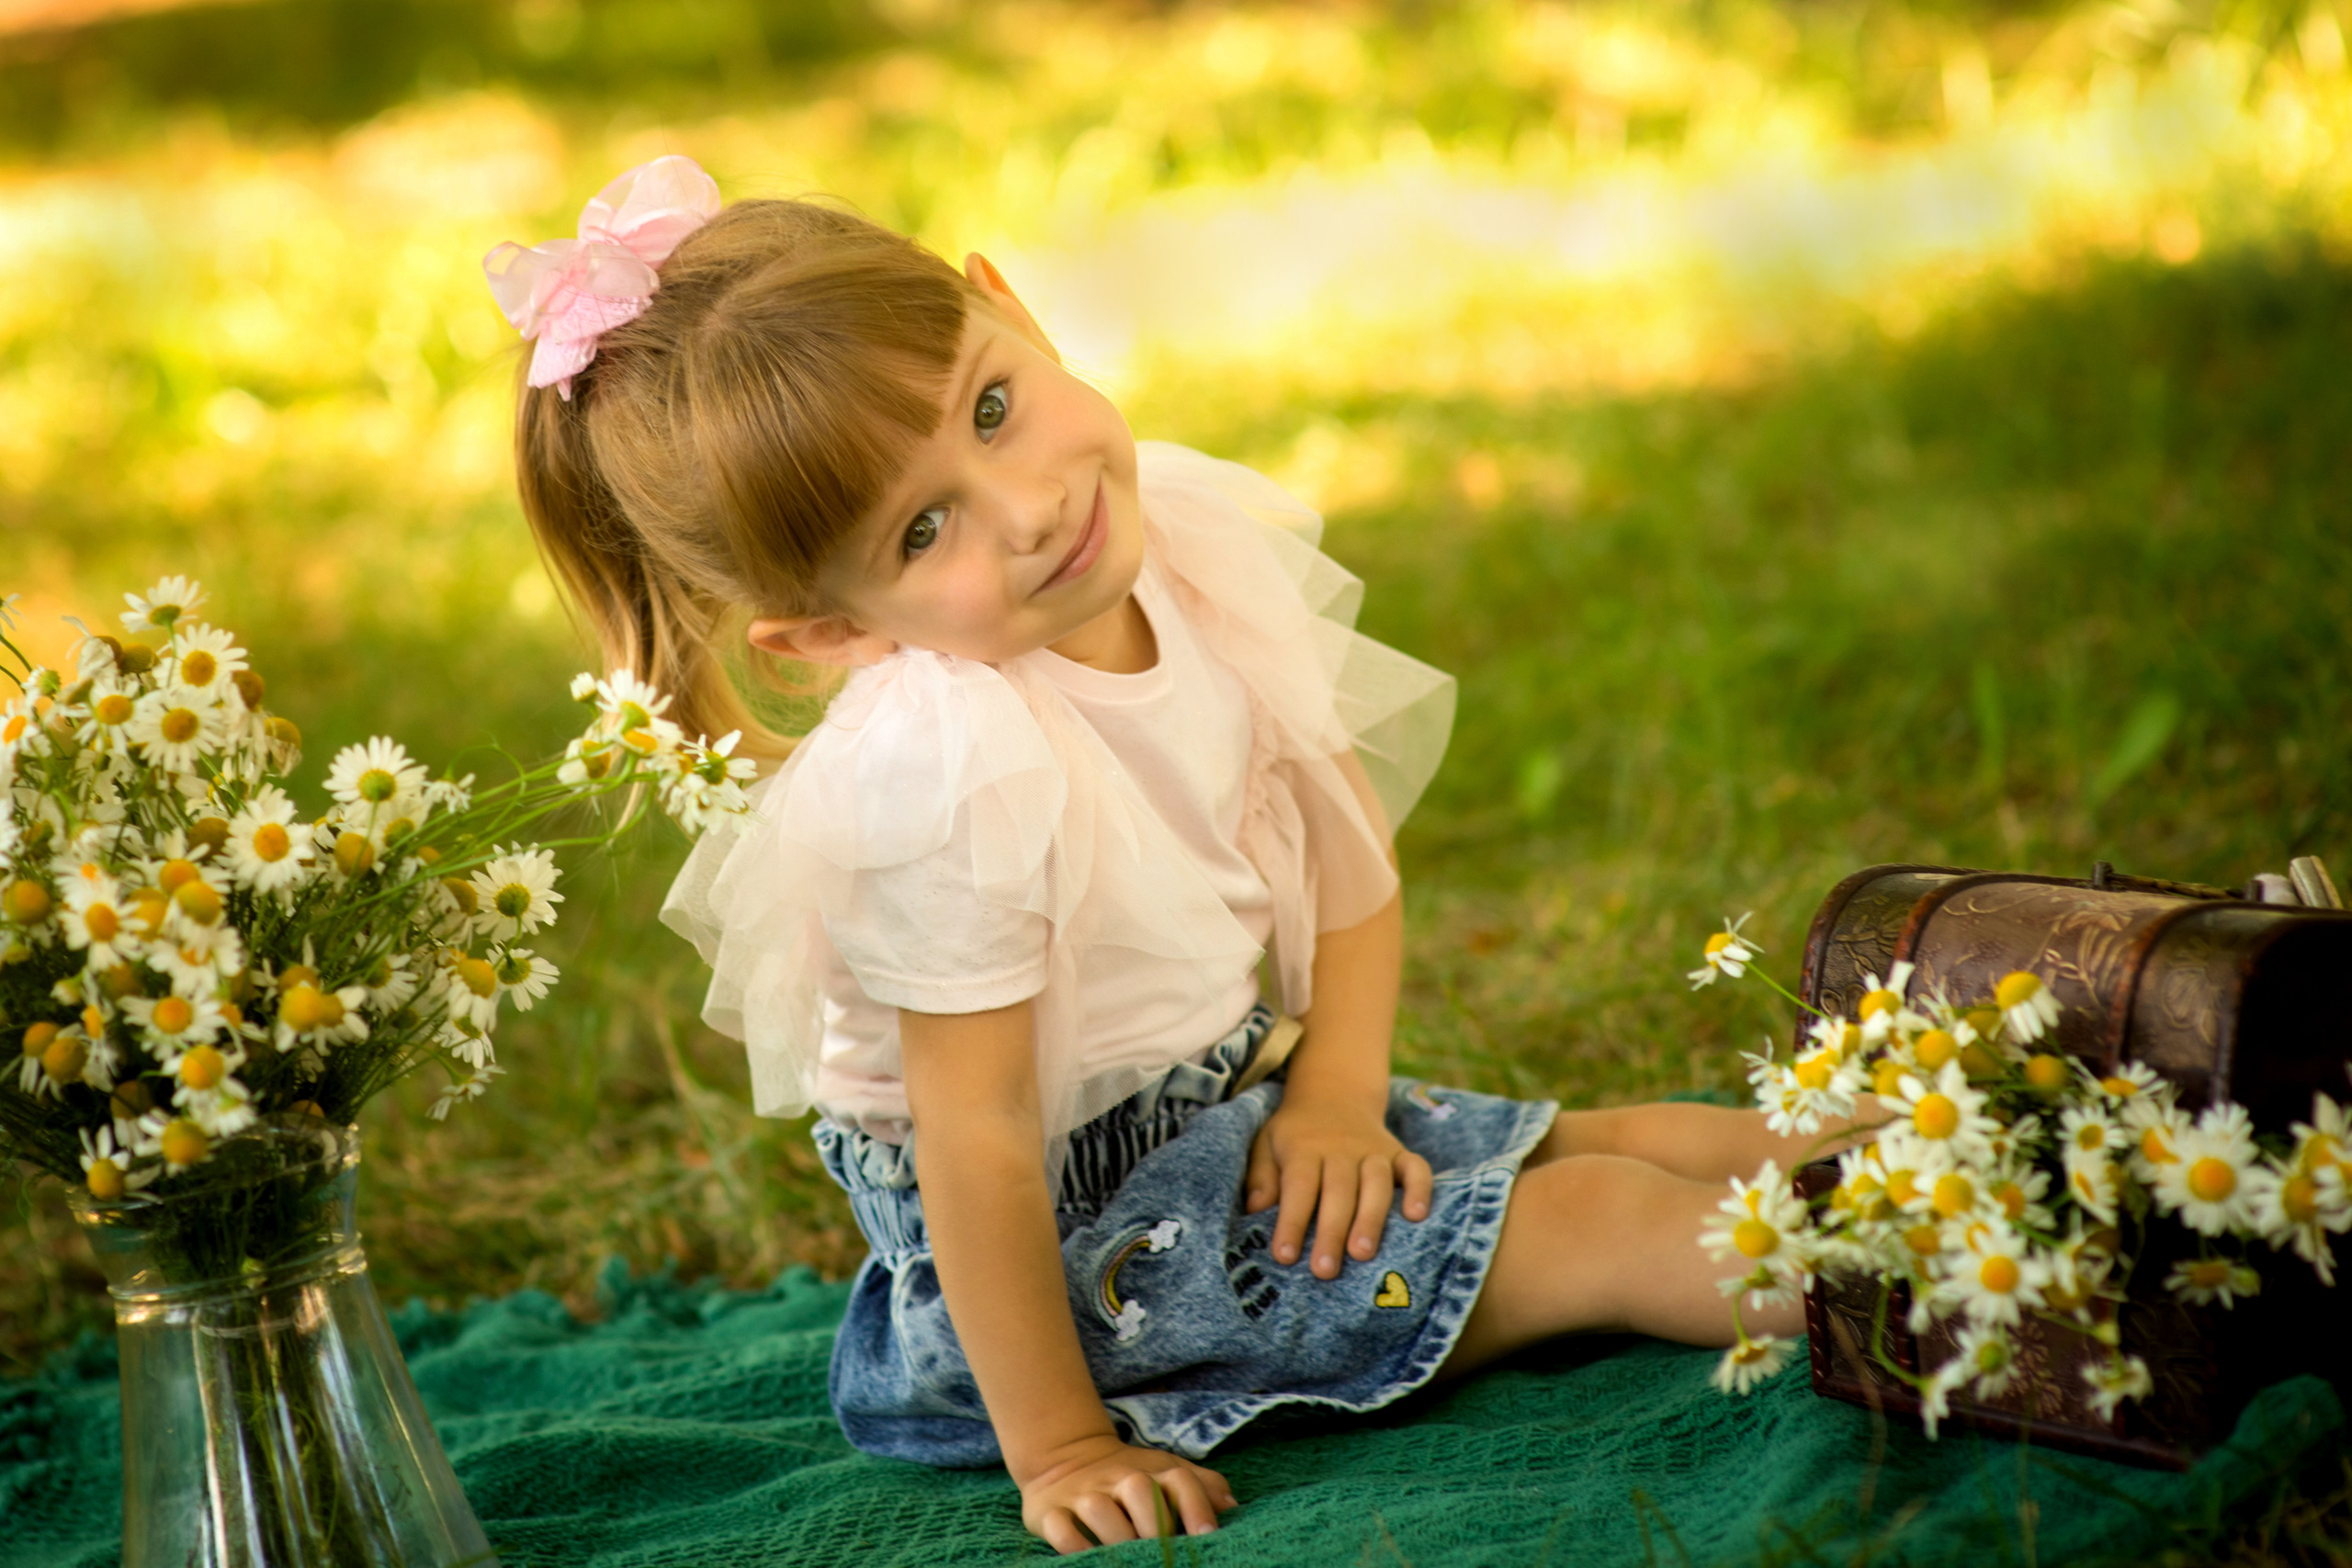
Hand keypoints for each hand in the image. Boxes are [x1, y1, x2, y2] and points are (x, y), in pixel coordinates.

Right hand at [1018, 1433, 1235, 1553]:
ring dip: (1116, 1537)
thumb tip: (1235, 1508)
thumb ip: (1203, 1487)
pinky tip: (1091, 1560)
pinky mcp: (1051, 1511)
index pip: (1179, 1480)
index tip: (1208, 1536)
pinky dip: (1074, 1546)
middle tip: (1165, 1556)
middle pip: (1140, 1491)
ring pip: (1098, 1509)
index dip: (1196, 1506)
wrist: (1065, 1457)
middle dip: (1155, 1527)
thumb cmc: (1132, 1478)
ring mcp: (1084, 1494)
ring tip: (1131, 1560)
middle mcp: (1119, 1479)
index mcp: (1152, 1472)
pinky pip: (1060, 1528)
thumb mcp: (1167, 1473)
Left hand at [1245, 1096, 1433, 1278]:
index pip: (1299, 1186)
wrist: (1334, 1093)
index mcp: (1304, 1148)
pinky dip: (1420, 1189)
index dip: (1292, 1221)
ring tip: (1363, 1254)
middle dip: (1332, 1231)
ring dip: (1371, 1218)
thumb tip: (1255, 1209)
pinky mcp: (1399, 1153)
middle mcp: (1341, 1148)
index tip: (1284, 1256)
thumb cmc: (1295, 1134)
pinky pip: (1416, 1167)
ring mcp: (1374, 1150)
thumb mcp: (1266, 1144)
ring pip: (1376, 1183)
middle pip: (1338, 1190)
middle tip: (1325, 1270)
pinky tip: (1416, 1217)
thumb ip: (1261, 1176)